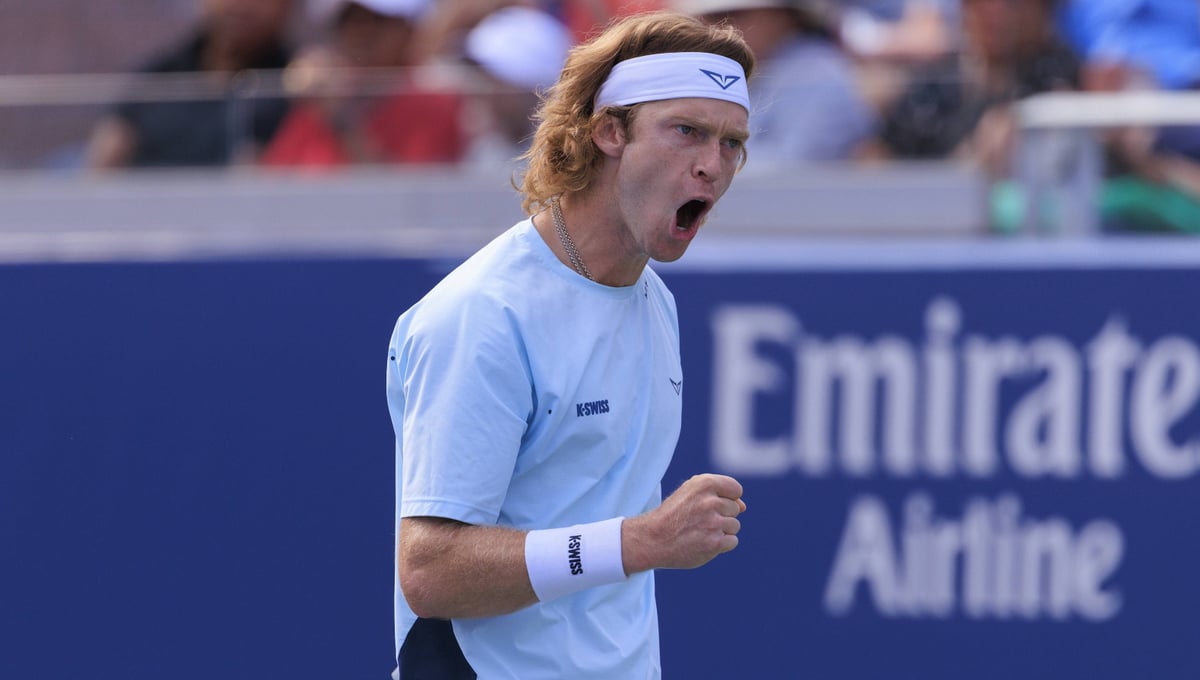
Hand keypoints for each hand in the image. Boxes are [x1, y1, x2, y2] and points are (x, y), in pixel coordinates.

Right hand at [623, 473, 745, 572]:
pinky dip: (721, 544)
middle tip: (699, 520)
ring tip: (700, 532)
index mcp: (704, 484)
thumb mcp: (689, 492)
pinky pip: (732, 541)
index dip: (726, 498)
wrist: (653, 539)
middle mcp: (710, 502)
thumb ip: (717, 492)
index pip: (735, 489)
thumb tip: (744, 506)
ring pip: (734, 526)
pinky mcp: (715, 543)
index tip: (710, 505)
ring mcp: (713, 523)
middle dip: (722, 515)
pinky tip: (704, 542)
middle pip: (735, 509)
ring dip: (721, 531)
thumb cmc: (673, 514)